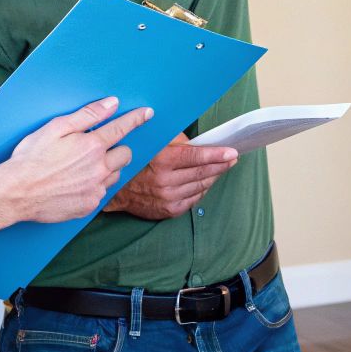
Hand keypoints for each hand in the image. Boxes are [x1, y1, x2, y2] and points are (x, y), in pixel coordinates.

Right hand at [0, 98, 151, 224]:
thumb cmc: (31, 158)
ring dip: (107, 169)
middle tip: (97, 150)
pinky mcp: (89, 206)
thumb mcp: (56, 127)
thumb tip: (112, 103)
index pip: (122, 128)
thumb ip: (87, 115)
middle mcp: (99, 168)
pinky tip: (76, 184)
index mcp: (92, 145)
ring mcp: (96, 189)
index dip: (136, 119)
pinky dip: (95, 186)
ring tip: (83, 168)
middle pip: (125, 154)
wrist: (15, 193)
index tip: (148, 113)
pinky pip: (102, 193)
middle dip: (116, 149)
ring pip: (115, 175)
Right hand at [103, 135, 237, 219]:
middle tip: (232, 158)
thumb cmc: (137, 160)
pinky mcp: (169, 210)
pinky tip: (205, 181)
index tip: (233, 152)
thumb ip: (178, 141)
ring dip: (213, 176)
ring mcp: (168, 198)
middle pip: (202, 172)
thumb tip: (201, 143)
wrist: (117, 189)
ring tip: (220, 168)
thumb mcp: (154, 142)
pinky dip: (202, 189)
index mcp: (162, 161)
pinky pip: (194, 199)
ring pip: (201, 186)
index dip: (217, 154)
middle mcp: (165, 181)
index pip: (196, 157)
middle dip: (221, 164)